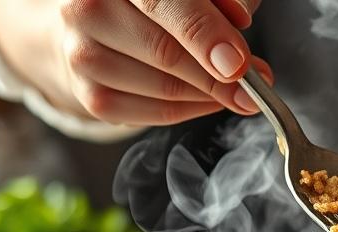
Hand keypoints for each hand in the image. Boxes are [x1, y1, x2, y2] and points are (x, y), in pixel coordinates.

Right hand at [0, 0, 272, 124]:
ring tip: (234, 88)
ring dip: (210, 94)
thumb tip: (238, 29)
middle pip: (164, 52)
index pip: (162, 2)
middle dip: (219, 76)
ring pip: (163, 88)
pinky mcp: (89, 94)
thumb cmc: (160, 0)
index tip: (239, 64)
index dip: (204, 34)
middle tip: (256, 85)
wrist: (102, 17)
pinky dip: (191, 109)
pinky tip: (208, 98)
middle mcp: (86, 9)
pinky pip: (154, 114)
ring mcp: (81, 54)